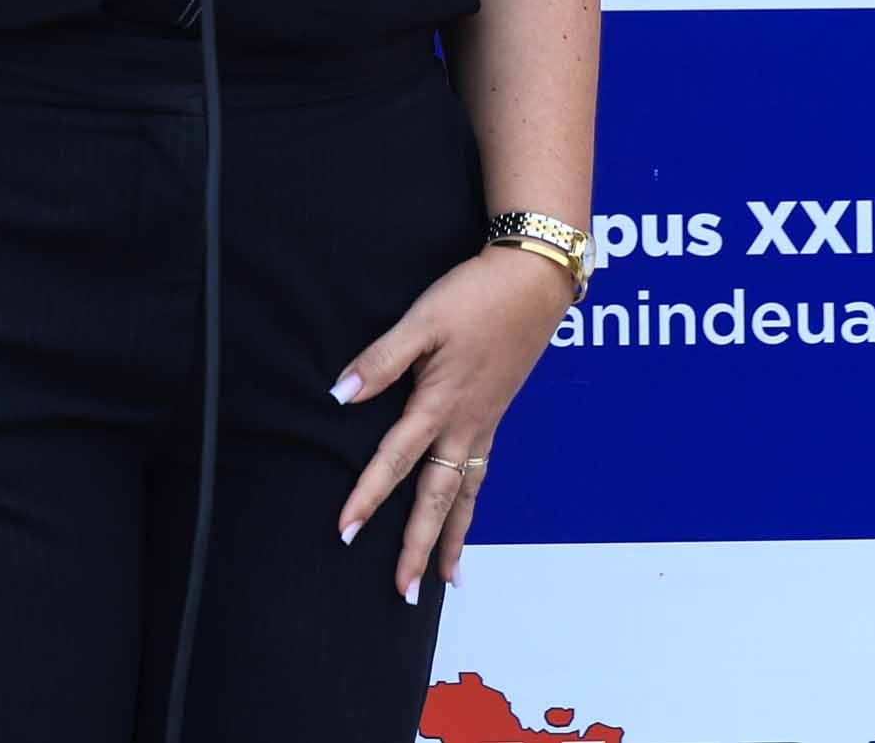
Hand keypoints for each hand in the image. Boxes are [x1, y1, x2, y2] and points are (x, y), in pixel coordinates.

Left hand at [331, 246, 569, 601]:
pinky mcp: (495, 413)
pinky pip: (481, 473)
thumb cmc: (476, 296)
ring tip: (446, 580)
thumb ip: (381, 361)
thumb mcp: (422, 320)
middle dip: (420, 547)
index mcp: (440, 404)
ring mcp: (484, 423)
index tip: (345, 533)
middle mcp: (464, 424)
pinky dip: (471, 504)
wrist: (535, 281)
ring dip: (452, 537)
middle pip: (438, 499)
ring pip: (466, 494)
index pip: (396, 461)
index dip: (368, 497)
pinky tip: (466, 513)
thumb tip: (340, 396)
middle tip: (404, 593)